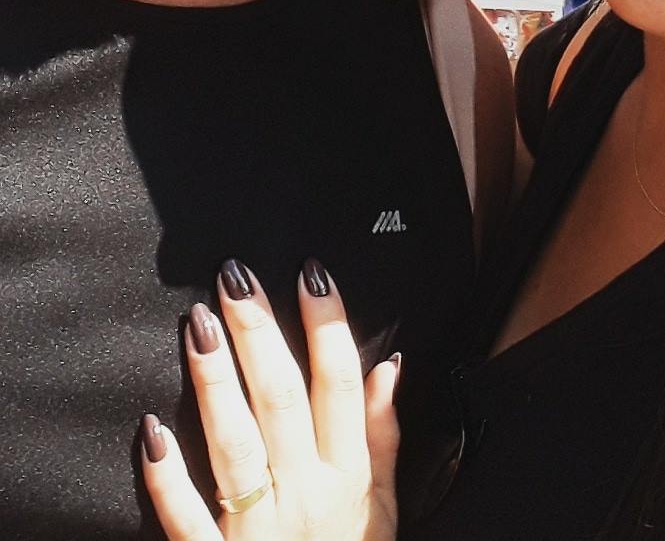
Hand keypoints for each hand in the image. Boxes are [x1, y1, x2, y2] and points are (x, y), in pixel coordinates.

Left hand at [140, 262, 398, 540]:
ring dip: (216, 383)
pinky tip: (151, 432)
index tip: (311, 274)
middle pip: (283, 399)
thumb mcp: (383, 505)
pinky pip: (189, 518)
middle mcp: (307, 493)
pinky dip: (169, 479)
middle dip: (261, 333)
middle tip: (236, 280)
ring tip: (198, 328)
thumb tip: (389, 367)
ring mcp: (260, 528)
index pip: (340, 382)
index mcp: (347, 474)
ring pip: (236, 444)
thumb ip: (385, 435)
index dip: (328, 324)